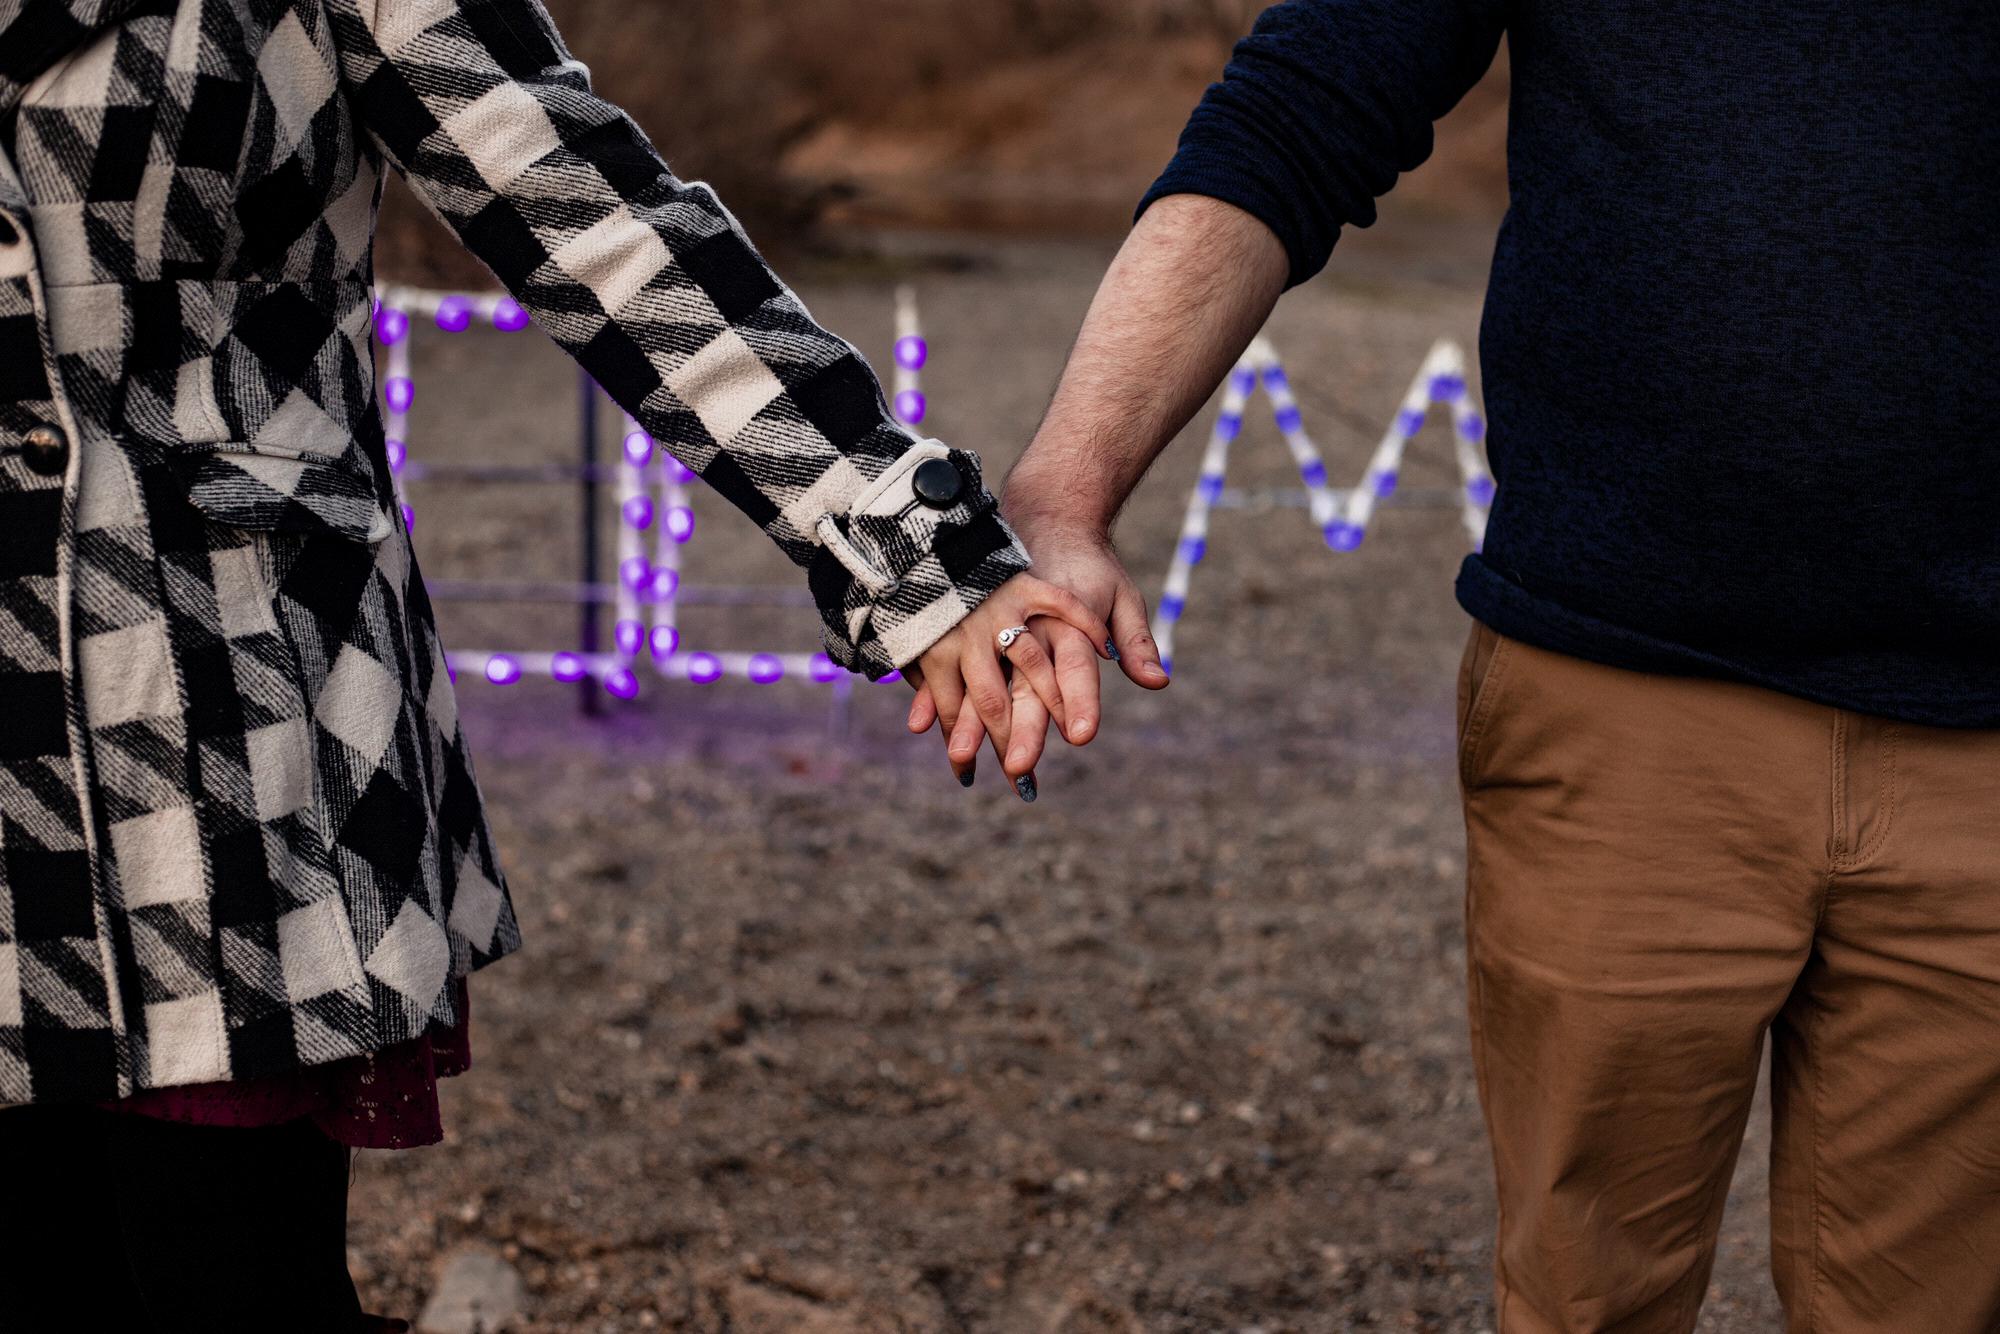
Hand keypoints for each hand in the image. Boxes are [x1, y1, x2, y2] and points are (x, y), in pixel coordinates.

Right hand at [907, 518, 1166, 792]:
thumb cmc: (1081, 563)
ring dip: (969, 731)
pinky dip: (933, 703)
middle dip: (1017, 732)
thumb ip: (1133, 639)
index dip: (1077, 699)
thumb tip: (1159, 682)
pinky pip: (936, 672)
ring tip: (967, 770)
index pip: (1071, 663)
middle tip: (1021, 772)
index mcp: (1056, 612)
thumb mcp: (1117, 592)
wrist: (1032, 515)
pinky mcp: (945, 626)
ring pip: (971, 686)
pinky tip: (929, 732)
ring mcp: (972, 624)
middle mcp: (1011, 620)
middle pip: (1015, 686)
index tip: (1081, 737)